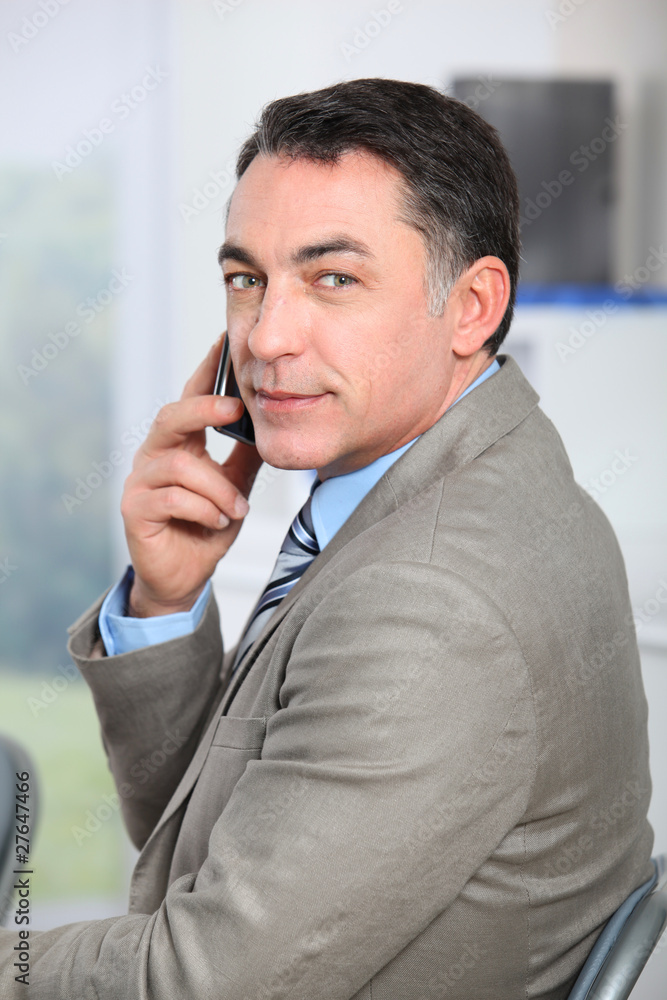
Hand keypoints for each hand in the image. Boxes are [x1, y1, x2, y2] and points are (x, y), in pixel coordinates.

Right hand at [121, 336, 262, 616]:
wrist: (184, 578)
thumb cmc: (205, 529)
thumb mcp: (235, 488)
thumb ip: (246, 458)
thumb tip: (271, 425)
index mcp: (179, 446)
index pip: (190, 399)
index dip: (205, 371)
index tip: (223, 343)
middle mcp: (154, 457)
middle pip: (171, 417)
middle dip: (203, 408)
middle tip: (234, 409)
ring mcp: (140, 483)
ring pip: (180, 466)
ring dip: (217, 487)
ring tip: (236, 508)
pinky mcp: (135, 510)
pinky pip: (172, 498)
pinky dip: (203, 508)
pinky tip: (218, 521)